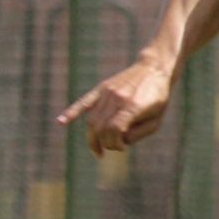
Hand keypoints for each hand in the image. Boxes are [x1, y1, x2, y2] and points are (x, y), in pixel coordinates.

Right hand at [57, 58, 172, 154]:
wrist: (154, 69)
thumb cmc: (158, 99)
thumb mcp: (155, 121)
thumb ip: (137, 135)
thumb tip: (117, 142)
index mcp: (132, 107)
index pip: (114, 131)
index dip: (115, 144)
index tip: (121, 148)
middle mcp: (117, 99)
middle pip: (100, 128)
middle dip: (104, 143)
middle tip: (112, 148)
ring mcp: (107, 93)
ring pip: (92, 119)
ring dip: (92, 137)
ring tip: (97, 149)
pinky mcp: (102, 88)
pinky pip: (83, 102)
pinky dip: (71, 113)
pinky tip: (60, 122)